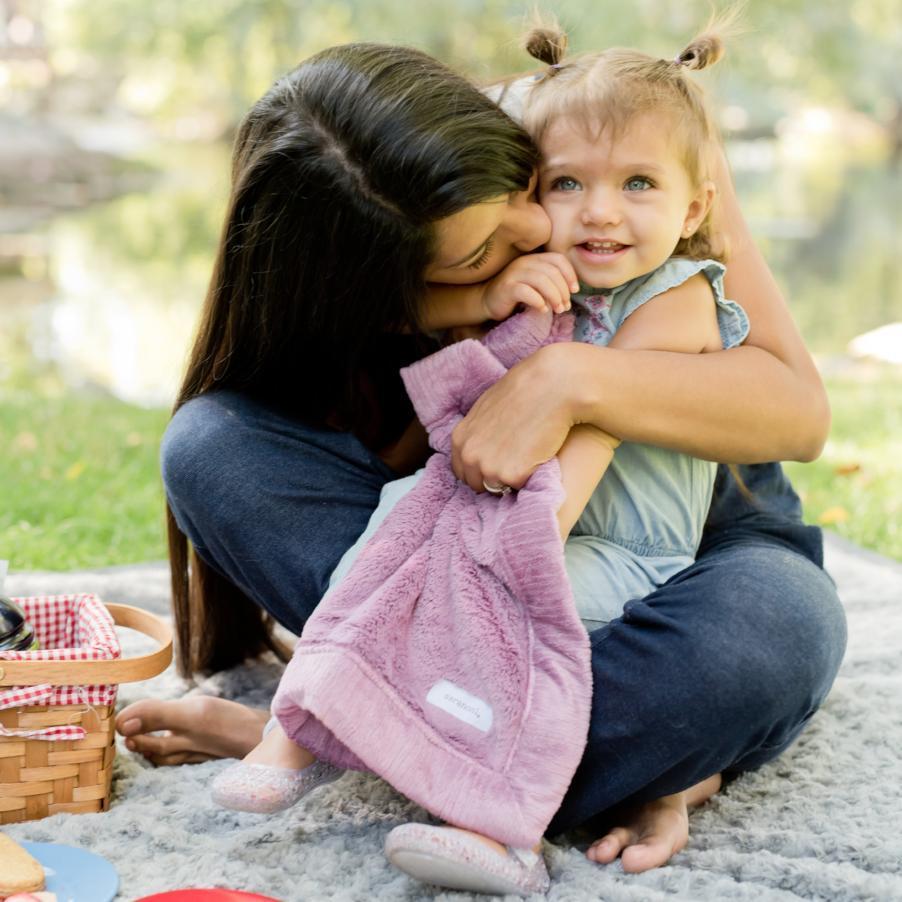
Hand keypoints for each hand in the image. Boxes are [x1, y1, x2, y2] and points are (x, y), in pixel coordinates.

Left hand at [451, 343, 576, 490]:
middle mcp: (469, 456)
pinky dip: (530, 477)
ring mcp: (489, 468)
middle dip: (494, 478)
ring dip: (511, 480)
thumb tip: (484, 445)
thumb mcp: (487, 409)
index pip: (462, 471)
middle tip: (516, 461)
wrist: (551, 387)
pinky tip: (539, 456)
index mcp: (460, 439)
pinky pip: (520, 487)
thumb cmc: (524, 391)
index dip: (480, 470)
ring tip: (527, 457)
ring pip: (498, 489)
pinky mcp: (512, 476)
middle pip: (477, 485)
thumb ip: (479, 432)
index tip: (497, 464)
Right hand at [480, 252, 578, 320]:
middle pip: (552, 272)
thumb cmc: (515, 295)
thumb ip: (551, 283)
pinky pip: (526, 292)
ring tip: (557, 310)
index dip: (570, 274)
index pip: (558, 259)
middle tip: (565, 306)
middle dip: (563, 290)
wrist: (487, 301)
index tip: (574, 290)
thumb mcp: (536, 285)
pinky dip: (538, 301)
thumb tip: (571, 292)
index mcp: (534, 259)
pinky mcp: (506, 287)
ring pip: (541, 280)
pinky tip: (542, 310)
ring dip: (554, 297)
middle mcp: (524, 262)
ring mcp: (514, 274)